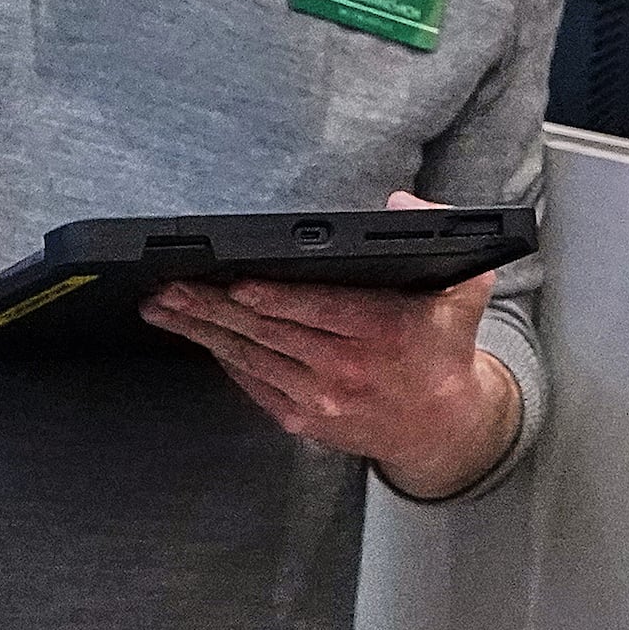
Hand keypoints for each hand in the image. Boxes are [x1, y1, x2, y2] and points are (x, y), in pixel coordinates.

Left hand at [143, 191, 520, 497]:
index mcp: (384, 331)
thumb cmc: (444, 348)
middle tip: (172, 288)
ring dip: (204, 332)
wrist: (440, 426)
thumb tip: (399, 203)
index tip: (237, 284)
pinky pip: (255, 384)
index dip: (276, 297)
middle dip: (215, 308)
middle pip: (271, 333)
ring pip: (252, 359)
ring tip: (165, 309)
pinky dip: (225, 359)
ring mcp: (321, 400)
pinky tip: (202, 337)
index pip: (321, 311)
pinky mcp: (303, 419)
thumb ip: (437, 234)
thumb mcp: (463, 287)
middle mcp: (348, 369)